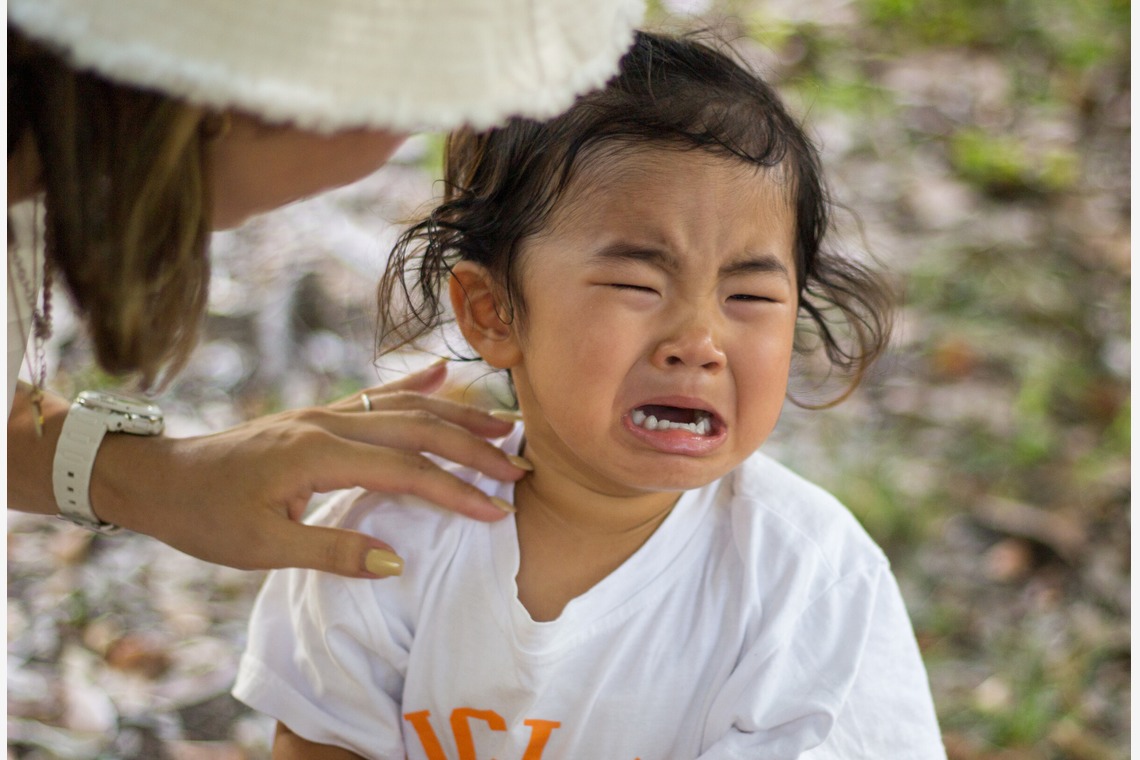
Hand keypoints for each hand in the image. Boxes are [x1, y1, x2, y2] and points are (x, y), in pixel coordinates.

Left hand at [89, 361, 526, 576]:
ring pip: (403, 407)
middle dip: (473, 447)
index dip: (455, 491)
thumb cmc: (206, 517)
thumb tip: (396, 559)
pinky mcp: (317, 415)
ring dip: (456, 414)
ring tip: (502, 422)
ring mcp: (324, 413)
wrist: (159, 478)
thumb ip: (332, 551)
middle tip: (521, 465)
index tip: (497, 511)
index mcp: (319, 455)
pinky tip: (440, 371)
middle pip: (418, 429)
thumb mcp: (262, 548)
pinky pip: (375, 395)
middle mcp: (328, 423)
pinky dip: (413, 384)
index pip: (406, 471)